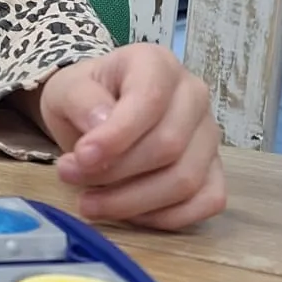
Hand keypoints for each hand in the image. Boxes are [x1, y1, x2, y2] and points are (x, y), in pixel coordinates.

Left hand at [33, 46, 225, 229]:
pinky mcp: (214, 170)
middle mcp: (193, 96)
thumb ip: (81, 101)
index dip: (117, 135)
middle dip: (115, 172)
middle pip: (168, 146)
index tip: (81, 158)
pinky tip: (129, 214)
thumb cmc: (87, 97)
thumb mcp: (68, 89)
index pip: (150, 99)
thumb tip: (100, 126)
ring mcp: (208, 135)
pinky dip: (166, 217)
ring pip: (186, 180)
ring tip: (89, 201)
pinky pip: (206, 202)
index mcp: (159, 65)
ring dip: (132, 201)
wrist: (99, 110)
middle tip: (70, 176)